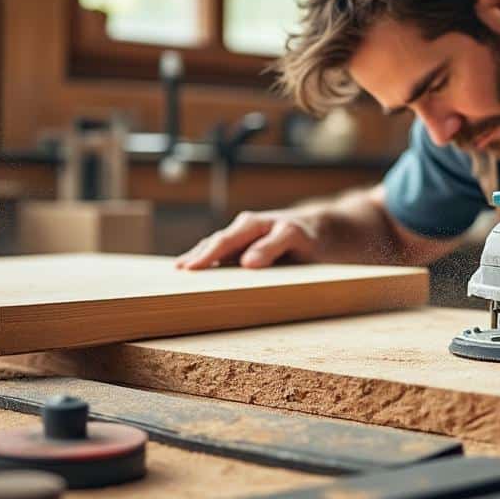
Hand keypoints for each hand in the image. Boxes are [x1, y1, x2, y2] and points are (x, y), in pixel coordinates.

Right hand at [175, 209, 319, 269]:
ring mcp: (246, 239)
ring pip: (217, 248)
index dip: (205, 256)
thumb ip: (273, 247)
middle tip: (176, 273)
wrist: (323, 231)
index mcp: (252, 225)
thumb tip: (246, 262)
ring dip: (200, 259)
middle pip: (214, 244)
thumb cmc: (310, 235)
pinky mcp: (250, 248)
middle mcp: (244, 229)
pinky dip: (212, 261)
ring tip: (181, 273)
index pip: (222, 242)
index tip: (190, 269)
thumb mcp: (296, 238)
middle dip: (195, 257)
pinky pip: (226, 255)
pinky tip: (203, 272)